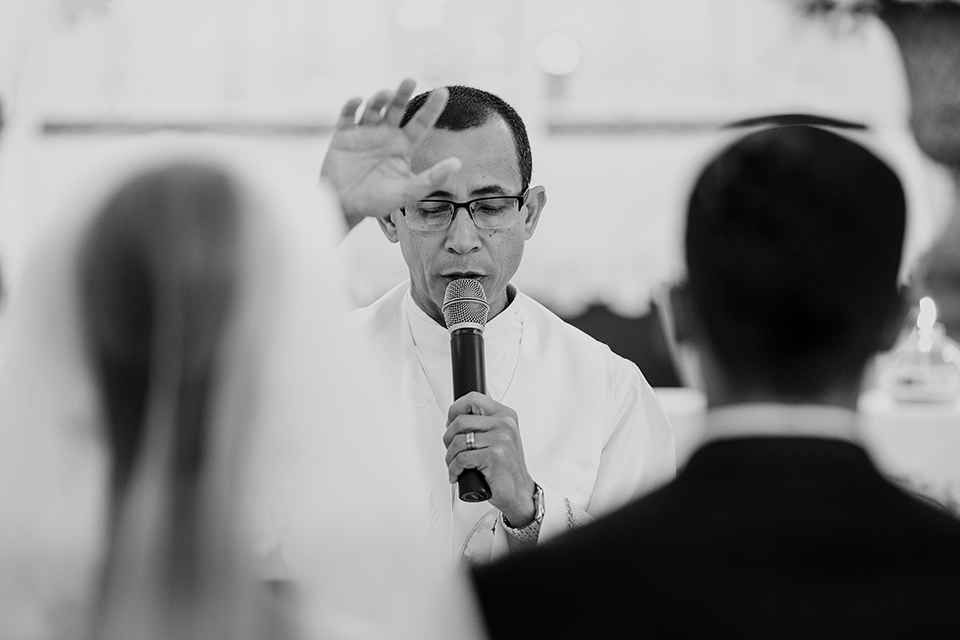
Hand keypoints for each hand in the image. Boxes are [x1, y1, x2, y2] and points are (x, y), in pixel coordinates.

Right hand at [320, 78, 461, 228]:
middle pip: (396, 108)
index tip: (443, 91)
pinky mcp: (342, 135)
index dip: (431, 108)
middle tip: (410, 80)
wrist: (344, 208)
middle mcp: (385, 136)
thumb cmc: (377, 202)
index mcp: (402, 146)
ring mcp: (363, 133)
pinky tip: (358, 100)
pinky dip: (352, 106)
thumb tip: (458, 163)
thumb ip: (432, 178)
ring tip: (386, 94)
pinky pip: (347, 115)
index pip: (420, 123)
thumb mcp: (408, 192)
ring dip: (379, 99)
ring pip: (373, 108)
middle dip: (402, 94)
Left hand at [443, 392, 536, 526]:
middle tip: (450, 447)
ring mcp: (500, 439)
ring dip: (450, 456)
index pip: (474, 398)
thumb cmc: (507, 467)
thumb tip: (458, 415)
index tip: (450, 421)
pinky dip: (453, 469)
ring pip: (458, 441)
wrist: (519, 491)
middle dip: (448, 437)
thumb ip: (485, 423)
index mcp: (506, 415)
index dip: (455, 409)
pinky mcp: (493, 456)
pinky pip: (461, 459)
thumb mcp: (501, 438)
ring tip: (454, 464)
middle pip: (460, 420)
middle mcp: (505, 424)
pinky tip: (457, 474)